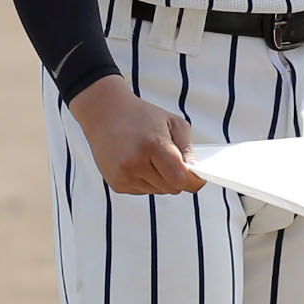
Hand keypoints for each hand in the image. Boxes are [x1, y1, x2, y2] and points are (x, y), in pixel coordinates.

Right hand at [69, 76, 206, 195]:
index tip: (199, 178)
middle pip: (172, 187)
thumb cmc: (141, 115)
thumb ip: (188, 150)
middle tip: (172, 159)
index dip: (194, 181)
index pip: (180, 178)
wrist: (104, 112)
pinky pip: (144, 191)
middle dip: (177, 177)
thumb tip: (196, 174)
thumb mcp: (172, 123)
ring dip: (161, 179)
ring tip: (151, 157)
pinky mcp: (116, 184)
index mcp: (152, 145)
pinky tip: (138, 162)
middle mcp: (135, 163)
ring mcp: (123, 176)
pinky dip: (147, 181)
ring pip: (158, 191)